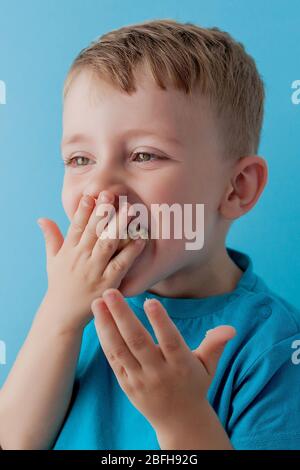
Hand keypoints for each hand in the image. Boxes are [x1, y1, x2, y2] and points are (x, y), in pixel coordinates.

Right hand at [37, 192, 146, 333]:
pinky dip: (131, 252)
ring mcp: (94, 270)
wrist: (62, 315)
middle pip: (93, 230)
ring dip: (119, 226)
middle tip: (113, 194)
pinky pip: (121, 264)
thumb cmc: (59, 285)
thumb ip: (51, 237)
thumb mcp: (52, 260)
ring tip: (131, 210)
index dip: (84, 210)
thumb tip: (42, 218)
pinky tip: (141, 239)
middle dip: (103, 211)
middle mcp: (81, 258)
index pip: (76, 225)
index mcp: (68, 250)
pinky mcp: (107, 283)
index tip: (92, 194)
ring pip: (108, 244)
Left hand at [91, 288, 235, 433]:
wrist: (180, 421)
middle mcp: (158, 373)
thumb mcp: (209, 366)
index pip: (170, 341)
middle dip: (122, 316)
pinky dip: (105, 340)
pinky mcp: (126, 384)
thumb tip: (231, 328)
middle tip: (110, 292)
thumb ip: (216, 344)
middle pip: (138, 342)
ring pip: (120, 350)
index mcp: (181, 366)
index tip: (149, 301)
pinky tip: (98, 320)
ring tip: (97, 303)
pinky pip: (113, 360)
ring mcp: (139, 379)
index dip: (160, 322)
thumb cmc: (195, 385)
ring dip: (106, 325)